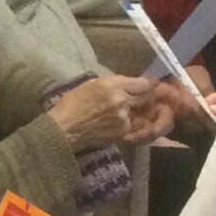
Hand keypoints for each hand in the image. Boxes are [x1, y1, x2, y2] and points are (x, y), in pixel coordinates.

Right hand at [47, 72, 164, 151]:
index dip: (149, 83)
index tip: (150, 84)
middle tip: (146, 95)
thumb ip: (114, 83)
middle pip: (146, 96)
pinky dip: (132, 121)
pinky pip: (135, 124)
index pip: (143, 83)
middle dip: (147, 96)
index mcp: (112, 86)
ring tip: (133, 109)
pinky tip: (123, 121)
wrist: (64, 129)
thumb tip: (129, 83)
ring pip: (141, 111)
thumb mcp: (92, 85)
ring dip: (140, 109)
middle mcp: (122, 101)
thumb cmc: (72, 104)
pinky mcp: (122, 132)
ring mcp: (123, 118)